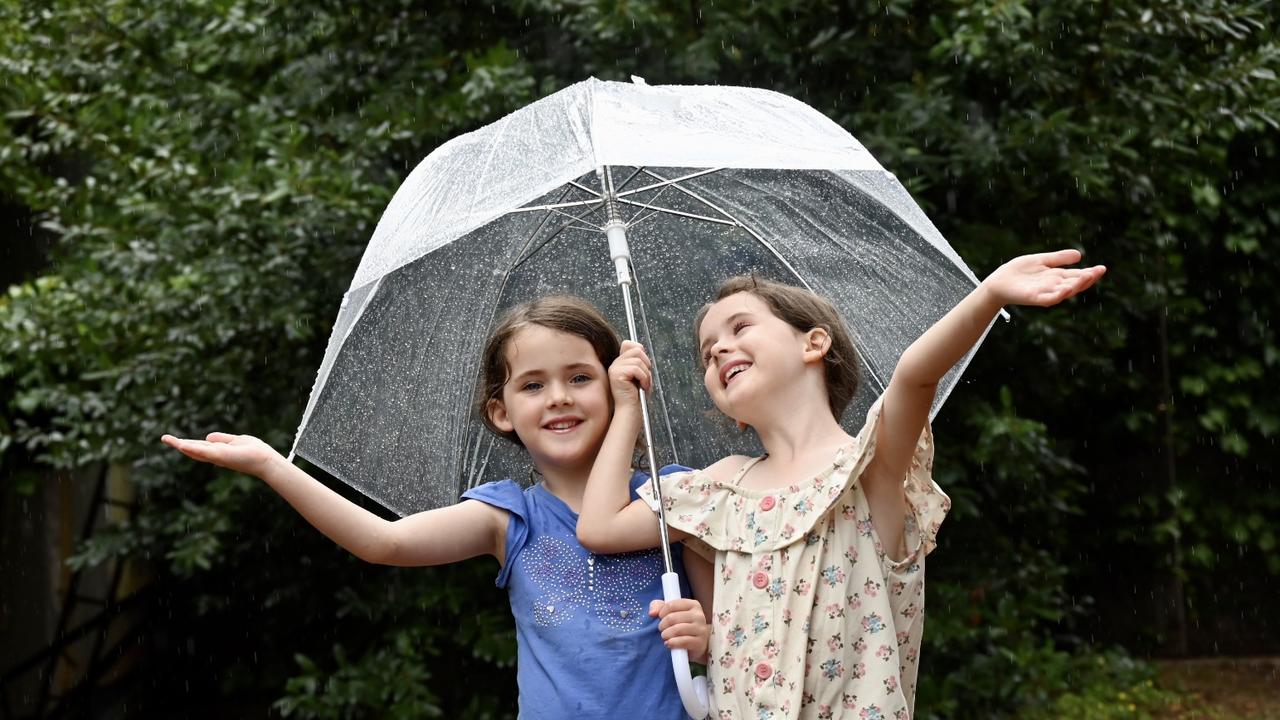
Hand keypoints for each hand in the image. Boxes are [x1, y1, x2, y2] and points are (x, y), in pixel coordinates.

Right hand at [161, 432, 281, 477]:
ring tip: (166, 439)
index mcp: (218, 452)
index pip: (199, 447)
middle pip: (193, 450)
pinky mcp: (221, 456)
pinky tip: (182, 444)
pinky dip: (193, 448)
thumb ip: (222, 439)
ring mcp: (217, 457)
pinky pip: (204, 452)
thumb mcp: (235, 440)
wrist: (265, 460)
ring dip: (180, 445)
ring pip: (195, 451)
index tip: (174, 440)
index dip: (187, 443)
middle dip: (178, 444)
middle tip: (164, 438)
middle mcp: (215, 456)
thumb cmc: (254, 451)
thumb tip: (207, 437)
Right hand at [608, 341, 651, 408]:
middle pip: (637, 350)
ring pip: (638, 360)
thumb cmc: (636, 396)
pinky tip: (642, 386)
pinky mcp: (616, 374)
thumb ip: (639, 361)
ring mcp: (614, 368)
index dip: (641, 352)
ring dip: (646, 374)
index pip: (629, 344)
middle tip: (646, 378)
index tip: (645, 366)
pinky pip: (636, 369)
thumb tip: (641, 349)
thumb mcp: (640, 374)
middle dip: (646, 364)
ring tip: (644, 384)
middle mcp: (615, 364)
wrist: (630, 410)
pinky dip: (644, 378)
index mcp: (620, 362)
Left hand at [649, 597, 710, 659]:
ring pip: (677, 629)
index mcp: (693, 604)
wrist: (696, 644)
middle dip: (662, 625)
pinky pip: (682, 641)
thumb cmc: (681, 625)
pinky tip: (669, 643)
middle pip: (672, 618)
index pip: (671, 605)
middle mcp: (699, 615)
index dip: (661, 612)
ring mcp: (701, 629)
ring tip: (665, 636)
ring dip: (666, 634)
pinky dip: (672, 643)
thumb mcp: (670, 612)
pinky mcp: (699, 643)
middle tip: (662, 629)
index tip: (660, 618)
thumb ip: (658, 606)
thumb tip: (652, 613)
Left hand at [982, 249, 1105, 307]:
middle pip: (1074, 284)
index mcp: (1056, 277)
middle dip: (1087, 279)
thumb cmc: (1018, 272)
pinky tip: (1066, 289)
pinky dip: (1057, 295)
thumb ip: (1058, 258)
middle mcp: (1053, 286)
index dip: (1089, 273)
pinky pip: (1048, 299)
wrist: (998, 281)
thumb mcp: (1041, 260)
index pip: (1077, 276)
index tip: (1102, 268)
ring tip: (1087, 277)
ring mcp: (1044, 293)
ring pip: (1065, 291)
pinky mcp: (1034, 298)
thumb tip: (1079, 255)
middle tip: (1098, 271)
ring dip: (1076, 286)